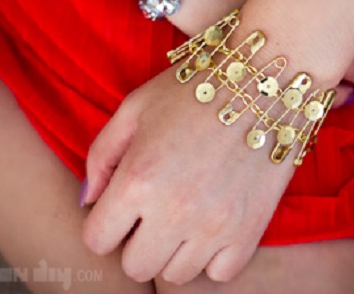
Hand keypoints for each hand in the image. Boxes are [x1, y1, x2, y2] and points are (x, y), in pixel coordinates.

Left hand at [80, 68, 297, 283]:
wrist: (266, 80)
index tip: (122, 207)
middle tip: (154, 211)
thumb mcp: (135, 108)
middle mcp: (174, 210)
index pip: (97, 240)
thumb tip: (88, 200)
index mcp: (138, 178)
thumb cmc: (196, 88)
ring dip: (174, 249)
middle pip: (136, 266)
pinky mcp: (251, 230)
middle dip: (137, 241)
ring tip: (186, 213)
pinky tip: (214, 223)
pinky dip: (214, 255)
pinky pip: (220, 273)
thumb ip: (101, 155)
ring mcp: (215, 225)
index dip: (105, 224)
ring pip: (177, 274)